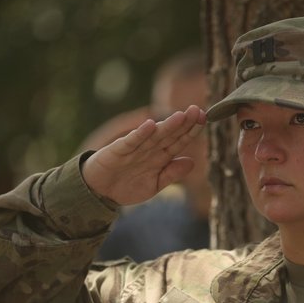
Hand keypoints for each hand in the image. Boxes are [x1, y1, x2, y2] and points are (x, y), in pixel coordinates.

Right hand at [81, 105, 206, 205]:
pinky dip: (140, 134)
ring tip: (181, 115)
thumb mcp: (154, 184)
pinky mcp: (118, 150)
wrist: (99, 192)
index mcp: (160, 156)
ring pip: (154, 135)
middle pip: (169, 134)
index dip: (191, 131)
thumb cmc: (127, 186)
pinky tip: (149, 125)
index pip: (179, 141)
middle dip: (184, 123)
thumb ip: (172, 173)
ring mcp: (134, 148)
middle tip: (198, 110)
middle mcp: (149, 149)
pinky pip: (130, 141)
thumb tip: (192, 162)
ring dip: (167, 125)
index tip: (204, 120)